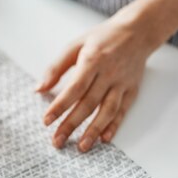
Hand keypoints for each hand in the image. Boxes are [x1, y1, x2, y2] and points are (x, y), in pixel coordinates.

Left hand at [36, 15, 153, 152]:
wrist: (138, 30)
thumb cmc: (101, 38)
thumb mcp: (75, 45)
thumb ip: (56, 68)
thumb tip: (39, 89)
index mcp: (93, 60)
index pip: (74, 88)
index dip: (60, 106)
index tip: (46, 121)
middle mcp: (109, 74)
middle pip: (88, 103)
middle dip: (72, 124)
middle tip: (57, 141)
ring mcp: (123, 83)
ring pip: (108, 111)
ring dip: (94, 130)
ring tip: (81, 147)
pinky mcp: (132, 89)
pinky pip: (123, 111)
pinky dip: (114, 126)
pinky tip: (104, 138)